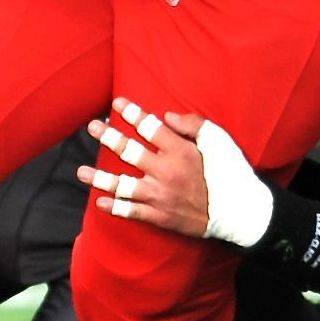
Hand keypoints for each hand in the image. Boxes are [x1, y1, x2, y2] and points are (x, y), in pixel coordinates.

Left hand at [78, 96, 274, 245]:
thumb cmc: (231, 173)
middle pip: (129, 151)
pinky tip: (100, 202)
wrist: (238, 213)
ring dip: (100, 178)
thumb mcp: (220, 140)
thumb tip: (166, 116)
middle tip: (93, 127)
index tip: (116, 104)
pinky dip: (114, 207)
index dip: (132, 113)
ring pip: (122, 185)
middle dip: (109, 137)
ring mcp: (160, 196)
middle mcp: (166, 172)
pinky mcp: (160, 216)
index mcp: (181, 151)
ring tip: (81, 171)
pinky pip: (131, 212)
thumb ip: (194, 124)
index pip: (150, 127)